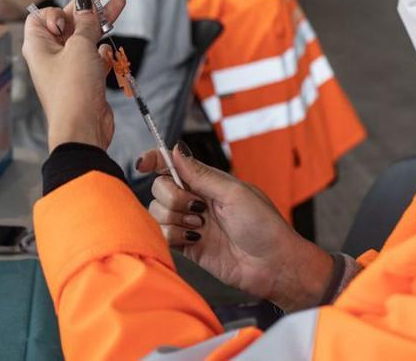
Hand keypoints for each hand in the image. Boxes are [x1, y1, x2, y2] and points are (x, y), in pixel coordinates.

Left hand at [22, 0, 125, 150]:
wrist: (82, 128)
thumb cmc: (72, 90)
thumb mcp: (79, 46)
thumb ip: (86, 21)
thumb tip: (86, 2)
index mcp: (38, 45)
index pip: (44, 16)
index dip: (60, 10)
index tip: (77, 9)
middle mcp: (51, 56)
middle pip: (70, 22)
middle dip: (89, 5)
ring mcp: (68, 69)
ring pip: (85, 38)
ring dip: (101, 23)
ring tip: (119, 4)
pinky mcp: (84, 81)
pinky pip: (94, 60)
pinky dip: (102, 54)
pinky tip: (109, 51)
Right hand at [140, 145, 334, 310]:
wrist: (272, 266)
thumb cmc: (264, 227)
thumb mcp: (234, 193)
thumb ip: (201, 174)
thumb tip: (176, 149)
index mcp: (208, 182)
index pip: (173, 164)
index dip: (155, 160)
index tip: (143, 164)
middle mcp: (196, 200)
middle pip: (160, 187)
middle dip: (173, 197)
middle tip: (198, 209)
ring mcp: (190, 223)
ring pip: (157, 212)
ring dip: (176, 218)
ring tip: (201, 228)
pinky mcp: (187, 246)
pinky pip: (163, 235)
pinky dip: (173, 236)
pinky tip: (194, 240)